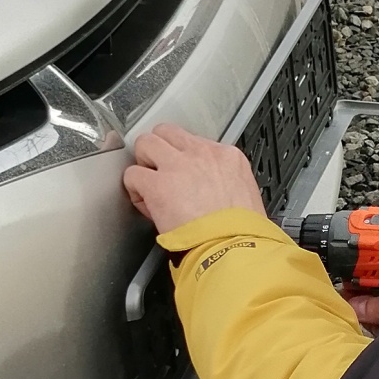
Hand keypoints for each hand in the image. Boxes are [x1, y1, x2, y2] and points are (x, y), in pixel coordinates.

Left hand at [123, 123, 264, 234]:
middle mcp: (202, 154)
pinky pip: (132, 174)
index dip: (185, 160)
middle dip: (159, 150)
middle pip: (167, 132)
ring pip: (145, 143)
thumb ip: (224, 183)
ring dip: (144, 162)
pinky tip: (145, 203)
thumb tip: (209, 189)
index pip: (195, 142)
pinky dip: (134, 188)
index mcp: (228, 157)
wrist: (233, 246)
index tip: (184, 177)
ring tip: (149, 184)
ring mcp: (178, 166)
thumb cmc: (241, 232)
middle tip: (160, 172)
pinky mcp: (158, 184)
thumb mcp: (245, 196)